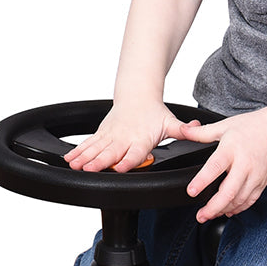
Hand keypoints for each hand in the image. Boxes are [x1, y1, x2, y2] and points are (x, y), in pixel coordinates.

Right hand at [64, 101, 196, 172]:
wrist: (137, 96)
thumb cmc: (154, 113)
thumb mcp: (170, 122)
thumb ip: (184, 129)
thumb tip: (198, 128)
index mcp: (141, 139)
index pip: (135, 152)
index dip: (128, 161)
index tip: (121, 167)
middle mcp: (124, 139)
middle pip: (111, 152)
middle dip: (99, 161)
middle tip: (89, 169)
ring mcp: (111, 136)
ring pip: (95, 148)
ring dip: (84, 157)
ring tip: (74, 165)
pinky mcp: (102, 134)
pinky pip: (88, 144)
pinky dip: (77, 151)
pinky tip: (69, 159)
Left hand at [180, 109, 266, 222]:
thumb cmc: (252, 126)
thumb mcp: (224, 126)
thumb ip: (201, 133)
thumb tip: (182, 131)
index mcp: (232, 149)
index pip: (215, 167)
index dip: (202, 181)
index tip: (191, 192)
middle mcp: (245, 164)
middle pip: (229, 192)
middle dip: (213, 207)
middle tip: (200, 216)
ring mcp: (256, 175)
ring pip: (239, 199)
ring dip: (224, 210)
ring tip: (210, 215)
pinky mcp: (263, 181)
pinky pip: (250, 200)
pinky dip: (239, 208)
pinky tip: (228, 211)